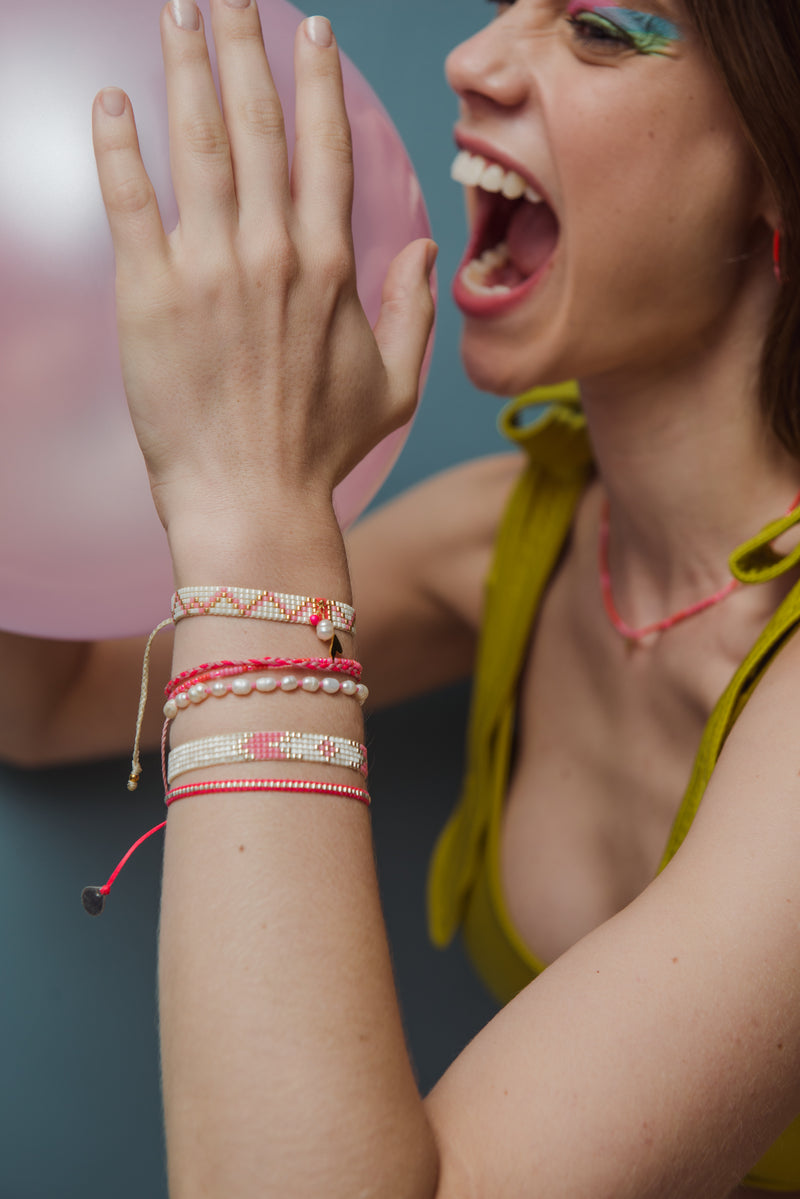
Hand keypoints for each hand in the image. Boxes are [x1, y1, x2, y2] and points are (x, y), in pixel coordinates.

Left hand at [91, 1, 435, 539]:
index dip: (315, 80)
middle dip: (244, 42)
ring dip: (185, 66)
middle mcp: (274, 251)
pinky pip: (131, 200)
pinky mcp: (150, 294)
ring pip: (198, 141)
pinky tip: (111, 100)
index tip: (308, 29)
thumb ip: (413, 311)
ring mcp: (211, 269)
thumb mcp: (394, 386)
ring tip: (175, 10)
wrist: (253, 502)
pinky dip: (119, 145)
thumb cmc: (320, 451)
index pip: (324, 147)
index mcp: (330, 265)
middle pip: (257, 121)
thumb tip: (429, 249)